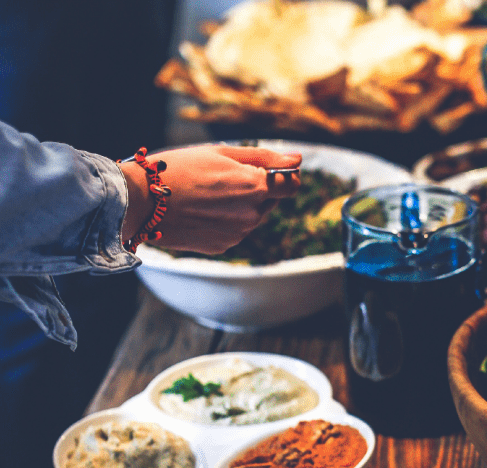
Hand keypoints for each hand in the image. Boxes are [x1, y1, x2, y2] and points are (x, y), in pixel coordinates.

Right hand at [120, 145, 300, 253]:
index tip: (271, 169)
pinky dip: (224, 221)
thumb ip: (264, 157)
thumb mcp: (221, 152)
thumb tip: (298, 159)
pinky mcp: (222, 246)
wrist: (139, 201)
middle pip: (269, 200)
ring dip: (239, 205)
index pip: (291, 184)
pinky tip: (200, 211)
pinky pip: (234, 231)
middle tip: (219, 178)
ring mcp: (237, 234)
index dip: (284, 175)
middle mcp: (251, 214)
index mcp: (255, 187)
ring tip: (205, 194)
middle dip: (255, 189)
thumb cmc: (177, 168)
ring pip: (251, 216)